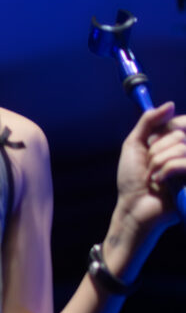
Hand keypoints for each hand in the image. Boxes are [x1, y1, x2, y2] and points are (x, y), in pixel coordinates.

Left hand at [115, 101, 185, 232]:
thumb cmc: (132, 180)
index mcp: (175, 143)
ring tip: (153, 177)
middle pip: (178, 133)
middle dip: (155, 150)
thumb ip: (148, 121)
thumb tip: (171, 105)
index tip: (153, 140)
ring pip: (180, 147)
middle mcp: (185, 153)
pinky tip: (159, 183)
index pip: (182, 122)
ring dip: (157, 162)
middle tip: (149, 166)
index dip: (167, 128)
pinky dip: (166, 171)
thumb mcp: (134, 145)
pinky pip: (183, 163)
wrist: (133, 208)